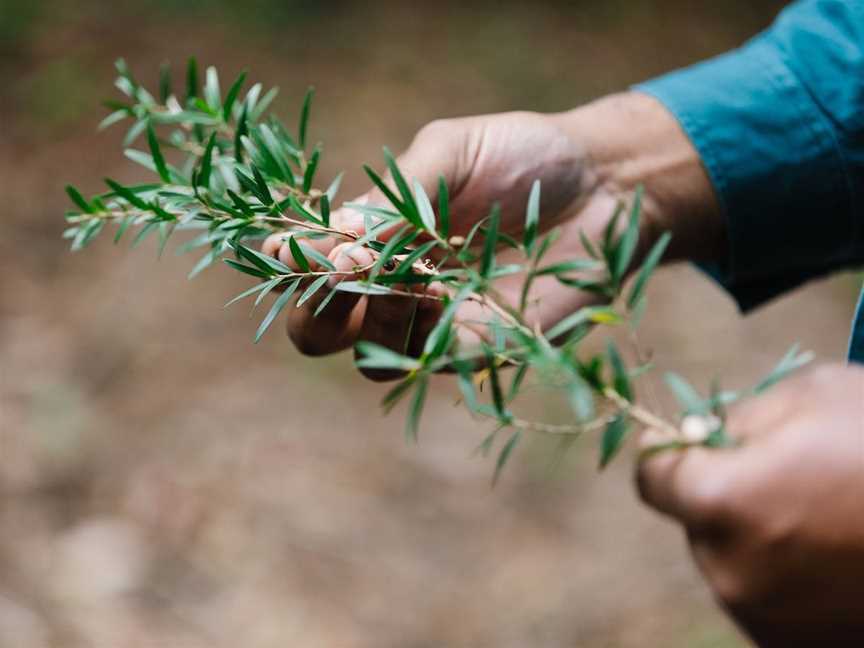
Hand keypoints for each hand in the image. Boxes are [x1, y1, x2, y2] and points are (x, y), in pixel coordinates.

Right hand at [262, 93, 720, 377]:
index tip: (288, 248)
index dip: (290, 266)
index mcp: (375, 240)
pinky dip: (422, 331)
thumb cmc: (524, 157)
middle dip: (313, 310)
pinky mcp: (480, 349)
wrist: (605, 184)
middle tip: (337, 271)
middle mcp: (394, 289)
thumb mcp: (449, 154)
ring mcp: (434, 326)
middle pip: (320, 333)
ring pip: (369, 357)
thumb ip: (393, 198)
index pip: (309, 270)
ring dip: (374, 317)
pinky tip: (441, 291)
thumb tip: (334, 235)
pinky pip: (430, 362)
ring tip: (409, 275)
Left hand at [637, 363, 863, 646]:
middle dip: (725, 493)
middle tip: (787, 476)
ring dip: (759, 536)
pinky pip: (768, 596)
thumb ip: (739, 414)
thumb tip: (703, 433)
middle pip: (695, 521)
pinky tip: (839, 555)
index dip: (668, 454)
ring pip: (731, 559)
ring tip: (827, 517)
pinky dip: (788, 574)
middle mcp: (729, 571)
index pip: (653, 478)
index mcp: (719, 502)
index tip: (693, 443)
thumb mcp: (813, 393)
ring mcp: (765, 618)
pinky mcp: (797, 647)